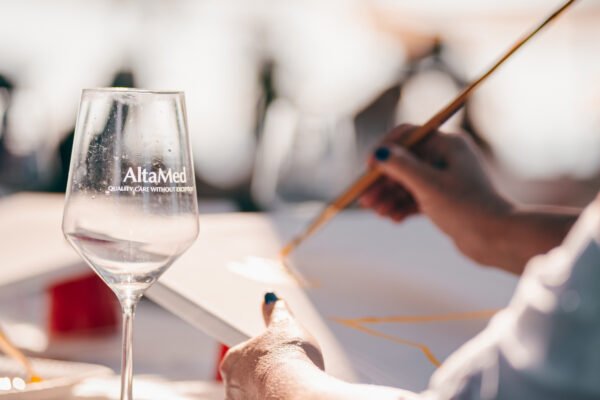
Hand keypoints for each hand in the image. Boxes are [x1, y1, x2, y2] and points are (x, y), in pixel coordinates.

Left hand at [220, 293, 323, 399]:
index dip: (261, 356)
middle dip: (267, 375)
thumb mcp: (285, 325)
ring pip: (258, 395)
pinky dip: (281, 398)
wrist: (299, 393)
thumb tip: (270, 298)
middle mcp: (231, 388)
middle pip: (248, 379)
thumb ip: (276, 312)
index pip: (240, 357)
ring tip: (295, 384)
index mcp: (232, 361)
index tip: (274, 357)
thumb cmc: (289, 357)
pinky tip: (293, 396)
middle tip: (288, 369)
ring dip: (273, 390)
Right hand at [360, 124, 512, 267]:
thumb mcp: (429, 185)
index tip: (369, 168)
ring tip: (377, 212)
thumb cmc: (467, 208)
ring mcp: (446, 179)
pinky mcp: (445, 199)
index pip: (407, 136)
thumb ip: (401, 166)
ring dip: (390, 196)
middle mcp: (446, 157)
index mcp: (448, 144)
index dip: (385, 149)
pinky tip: (393, 218)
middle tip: (364, 199)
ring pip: (408, 182)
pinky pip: (416, 197)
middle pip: (404, 162)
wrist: (498, 239)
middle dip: (383, 181)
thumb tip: (378, 153)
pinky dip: (403, 206)